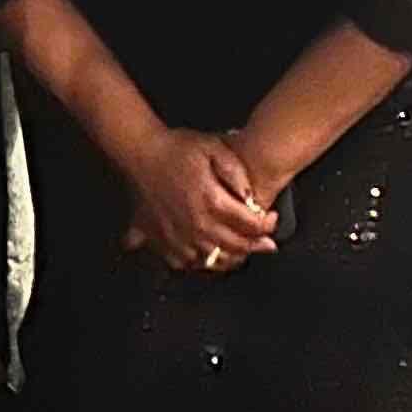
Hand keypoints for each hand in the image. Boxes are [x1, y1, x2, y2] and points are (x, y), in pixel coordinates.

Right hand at [118, 125, 278, 273]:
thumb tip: (251, 196)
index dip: (267, 225)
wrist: (140, 152)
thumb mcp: (213, 148)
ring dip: (230, 258)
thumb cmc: (176, 148)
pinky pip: (185, 263)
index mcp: (211, 202)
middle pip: (235, 247)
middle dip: (255, 246)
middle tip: (265, 243)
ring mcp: (177, 236)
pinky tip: (206, 255)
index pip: (250, 225)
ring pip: (212, 261)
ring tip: (240, 250)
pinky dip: (199, 263)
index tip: (271, 220)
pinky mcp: (159, 241)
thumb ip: (236, 171)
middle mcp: (196, 225)